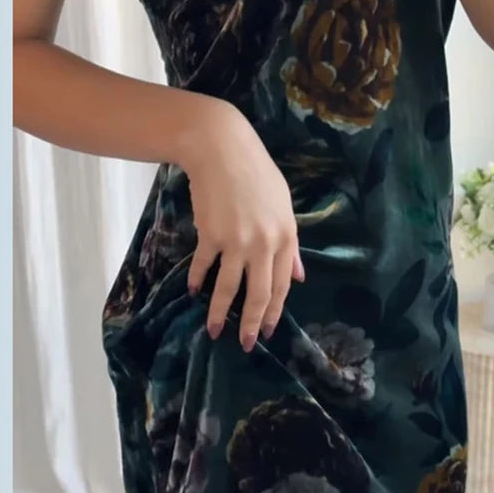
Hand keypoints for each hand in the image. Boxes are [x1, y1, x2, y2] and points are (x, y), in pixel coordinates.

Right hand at [179, 98, 304, 351]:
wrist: (222, 148)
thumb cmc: (256, 175)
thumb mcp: (284, 207)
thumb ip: (290, 246)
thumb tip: (299, 277)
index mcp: (286, 237)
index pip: (282, 286)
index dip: (274, 312)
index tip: (267, 331)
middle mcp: (264, 243)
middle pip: (259, 294)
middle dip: (252, 324)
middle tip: (246, 344)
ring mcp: (237, 240)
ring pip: (228, 288)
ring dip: (220, 313)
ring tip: (214, 331)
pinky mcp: (211, 234)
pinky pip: (204, 267)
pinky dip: (198, 281)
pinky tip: (194, 292)